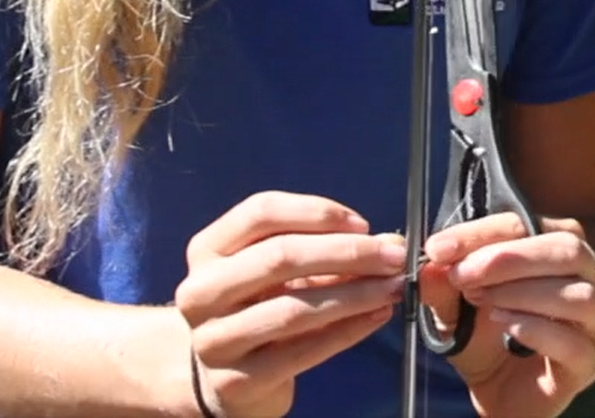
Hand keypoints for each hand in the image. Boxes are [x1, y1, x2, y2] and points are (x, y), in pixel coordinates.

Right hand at [174, 192, 405, 417]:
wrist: (223, 379)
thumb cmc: (258, 308)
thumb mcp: (279, 273)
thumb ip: (327, 252)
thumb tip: (390, 242)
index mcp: (207, 250)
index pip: (261, 212)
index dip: (317, 213)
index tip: (363, 224)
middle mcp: (200, 291)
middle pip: (280, 257)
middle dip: (347, 253)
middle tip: (393, 256)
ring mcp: (213, 340)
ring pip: (294, 308)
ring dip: (355, 294)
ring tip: (393, 286)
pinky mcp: (236, 382)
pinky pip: (303, 351)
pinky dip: (348, 330)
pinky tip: (378, 316)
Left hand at [420, 213, 594, 417]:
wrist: (500, 388)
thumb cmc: (487, 333)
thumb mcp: (455, 303)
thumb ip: (444, 282)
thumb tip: (433, 260)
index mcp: (557, 247)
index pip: (528, 223)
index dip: (482, 233)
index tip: (439, 248)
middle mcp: (589, 277)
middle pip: (567, 249)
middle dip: (509, 258)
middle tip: (463, 274)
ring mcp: (594, 320)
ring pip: (579, 294)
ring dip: (522, 293)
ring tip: (483, 302)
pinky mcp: (586, 361)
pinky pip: (574, 343)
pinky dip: (536, 330)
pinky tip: (506, 326)